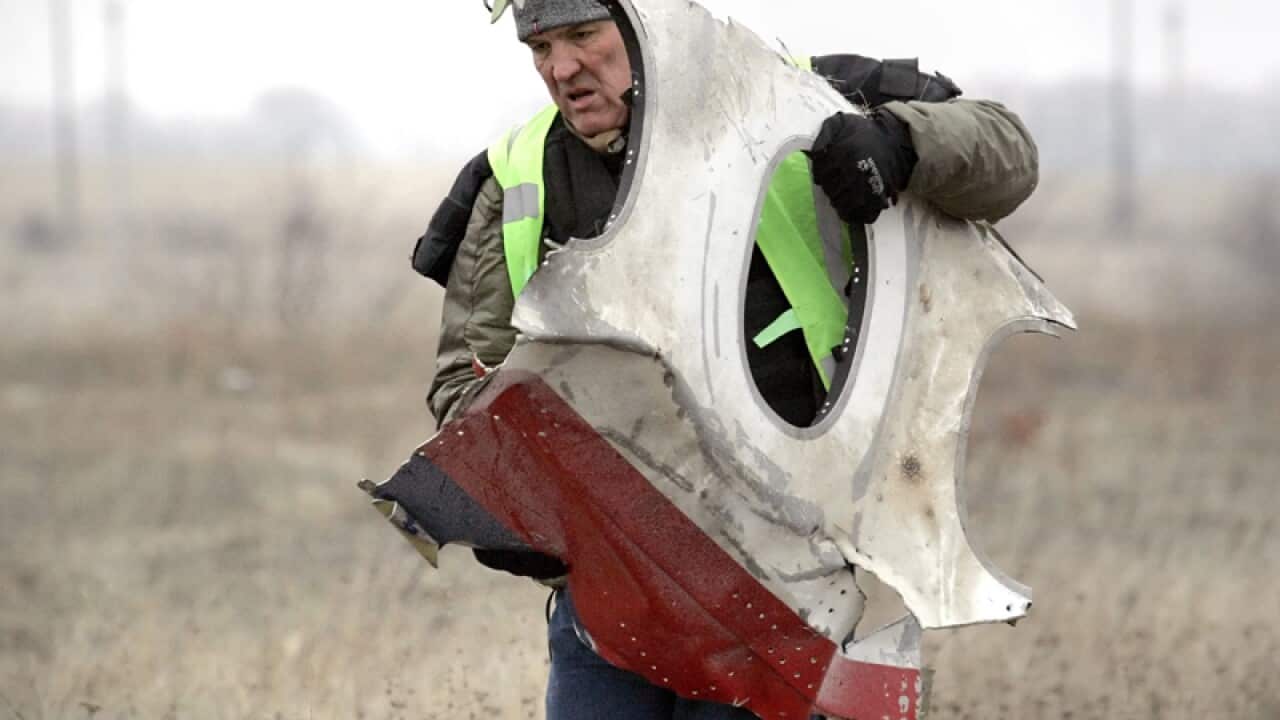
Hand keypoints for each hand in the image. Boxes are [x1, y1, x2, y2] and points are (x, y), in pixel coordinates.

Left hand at [808, 109, 916, 224]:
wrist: (894, 137)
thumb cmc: (863, 131)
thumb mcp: (840, 122)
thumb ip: (823, 135)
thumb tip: (812, 154)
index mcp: (843, 154)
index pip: (820, 175)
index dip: (819, 175)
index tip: (824, 172)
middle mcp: (855, 171)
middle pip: (831, 191)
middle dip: (830, 188)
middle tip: (834, 183)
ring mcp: (868, 185)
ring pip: (845, 205)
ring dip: (839, 202)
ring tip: (841, 195)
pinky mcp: (880, 196)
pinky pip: (865, 214)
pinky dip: (855, 216)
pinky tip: (850, 210)